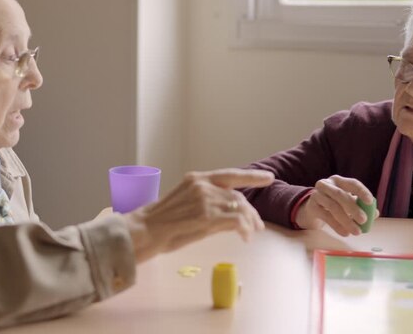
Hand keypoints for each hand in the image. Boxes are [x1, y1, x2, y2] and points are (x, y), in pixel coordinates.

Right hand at [123, 168, 273, 262]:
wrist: (145, 230)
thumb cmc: (161, 222)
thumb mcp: (185, 203)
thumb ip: (206, 202)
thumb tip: (229, 212)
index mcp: (196, 178)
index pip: (230, 174)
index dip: (252, 176)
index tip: (268, 177)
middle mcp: (202, 185)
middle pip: (238, 196)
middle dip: (251, 212)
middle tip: (257, 226)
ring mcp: (205, 200)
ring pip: (240, 208)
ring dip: (249, 222)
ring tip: (250, 234)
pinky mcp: (207, 216)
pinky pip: (236, 221)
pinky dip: (244, 229)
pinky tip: (244, 238)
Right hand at [294, 175, 377, 236]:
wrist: (313, 209)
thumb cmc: (334, 203)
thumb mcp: (348, 203)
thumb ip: (361, 207)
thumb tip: (375, 213)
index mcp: (339, 181)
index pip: (352, 183)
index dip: (361, 191)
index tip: (370, 201)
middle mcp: (326, 184)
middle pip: (340, 195)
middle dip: (353, 208)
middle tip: (364, 220)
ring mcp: (316, 194)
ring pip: (333, 206)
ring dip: (346, 220)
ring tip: (356, 232)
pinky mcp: (311, 206)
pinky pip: (325, 216)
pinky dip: (337, 226)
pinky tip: (345, 233)